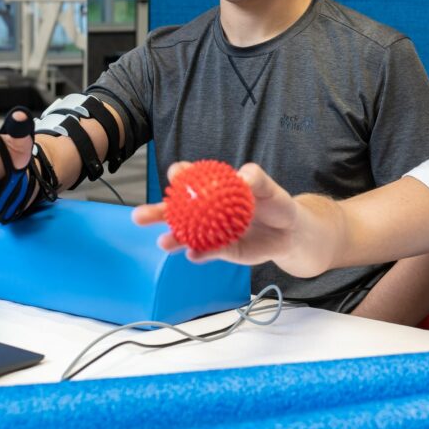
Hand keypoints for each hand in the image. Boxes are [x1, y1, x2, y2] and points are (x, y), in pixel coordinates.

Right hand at [132, 161, 300, 266]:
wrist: (290, 232)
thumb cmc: (275, 203)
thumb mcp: (268, 187)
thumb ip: (256, 178)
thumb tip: (242, 176)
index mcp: (211, 189)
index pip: (189, 180)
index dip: (180, 175)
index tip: (177, 174)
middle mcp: (205, 210)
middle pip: (175, 210)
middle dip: (155, 212)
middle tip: (139, 216)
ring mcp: (210, 231)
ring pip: (185, 234)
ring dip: (172, 238)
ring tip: (163, 243)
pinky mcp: (220, 250)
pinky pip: (207, 252)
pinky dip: (199, 253)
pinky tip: (193, 254)